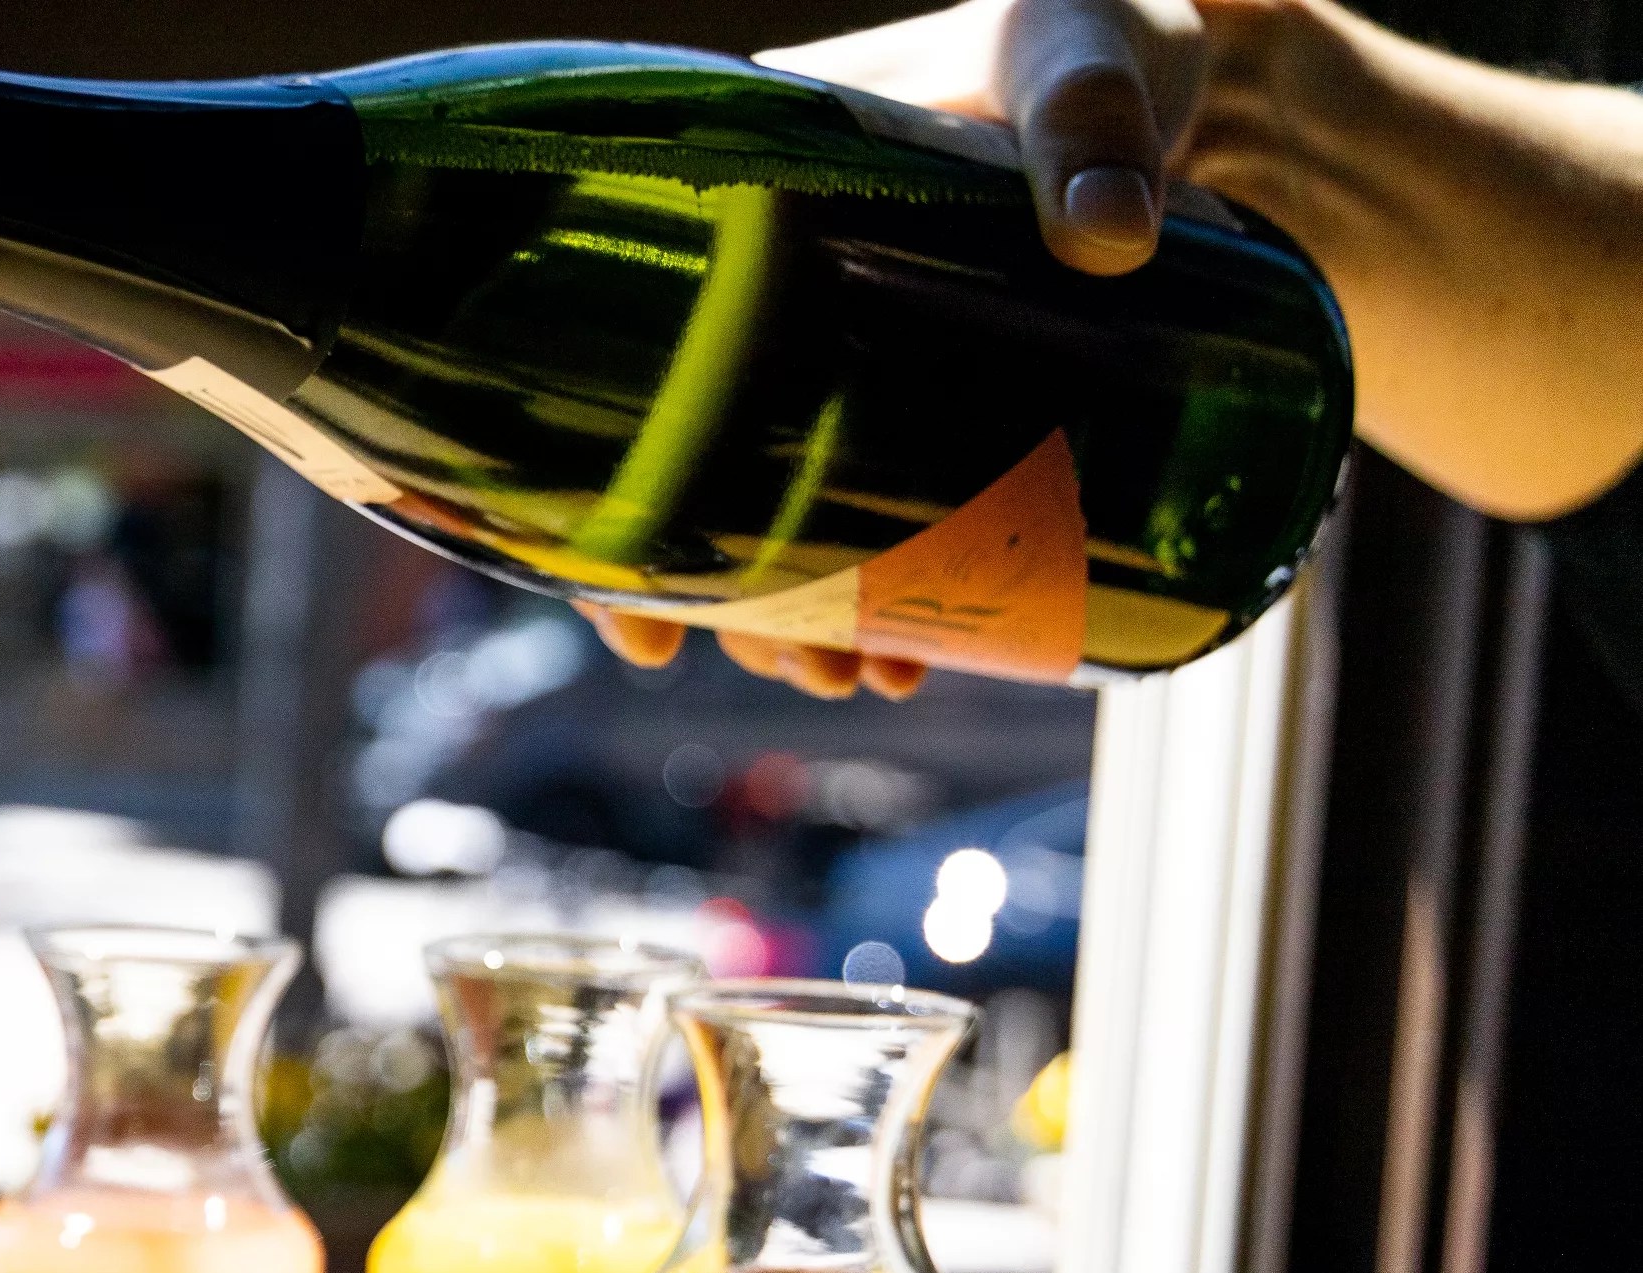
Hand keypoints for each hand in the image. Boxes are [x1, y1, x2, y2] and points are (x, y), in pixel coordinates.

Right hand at [579, 2, 1208, 695]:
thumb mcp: (1076, 54)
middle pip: (702, 474)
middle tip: (806, 669)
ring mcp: (843, 358)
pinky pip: (872, 509)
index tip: (646, 617)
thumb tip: (1111, 239)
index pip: (629, 366)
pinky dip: (879, 589)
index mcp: (740, 201)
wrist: (1193, 73)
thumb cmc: (1097, 34)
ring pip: (785, 509)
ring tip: (865, 676)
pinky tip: (911, 650)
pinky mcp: (928, 397)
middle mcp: (767, 296)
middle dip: (736, 601)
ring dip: (804, 617)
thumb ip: (1086, 126)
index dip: (612, 510)